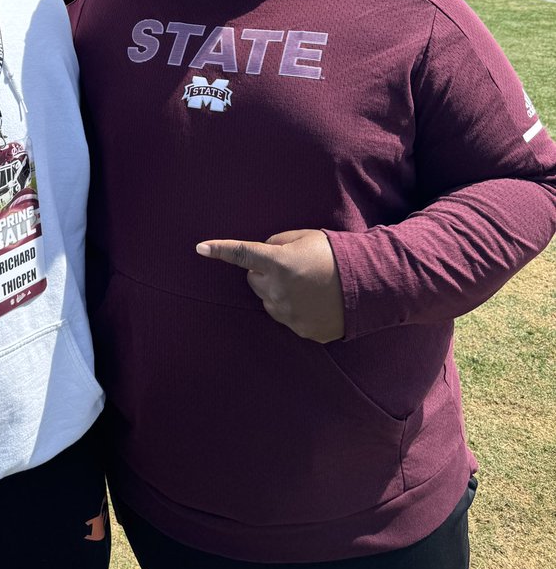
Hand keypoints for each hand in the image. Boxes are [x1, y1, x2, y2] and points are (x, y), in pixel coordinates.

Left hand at [196, 229, 344, 342]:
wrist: (369, 284)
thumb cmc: (336, 255)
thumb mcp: (306, 238)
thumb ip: (278, 243)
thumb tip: (264, 253)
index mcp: (279, 263)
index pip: (242, 254)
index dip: (220, 250)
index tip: (200, 248)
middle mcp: (279, 291)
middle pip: (254, 280)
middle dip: (265, 273)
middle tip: (292, 267)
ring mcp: (289, 314)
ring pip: (268, 300)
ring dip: (278, 292)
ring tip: (307, 285)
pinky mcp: (301, 330)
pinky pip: (286, 317)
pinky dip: (295, 308)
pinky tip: (315, 301)